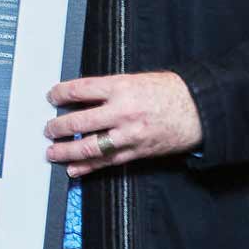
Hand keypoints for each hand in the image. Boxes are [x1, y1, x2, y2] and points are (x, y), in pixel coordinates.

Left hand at [46, 72, 203, 175]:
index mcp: (120, 88)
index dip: (60, 94)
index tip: (51, 96)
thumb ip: (110, 88)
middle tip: (47, 129)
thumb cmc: (170, 91)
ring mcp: (129, 134)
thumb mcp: (136, 79)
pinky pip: (108, 161)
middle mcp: (122, 112)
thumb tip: (82, 96)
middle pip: (79, 121)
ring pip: (89, 146)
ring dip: (66, 151)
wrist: (201, 109)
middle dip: (57, 127)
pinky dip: (88, 167)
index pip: (80, 90)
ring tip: (52, 152)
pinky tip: (74, 169)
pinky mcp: (137, 151)